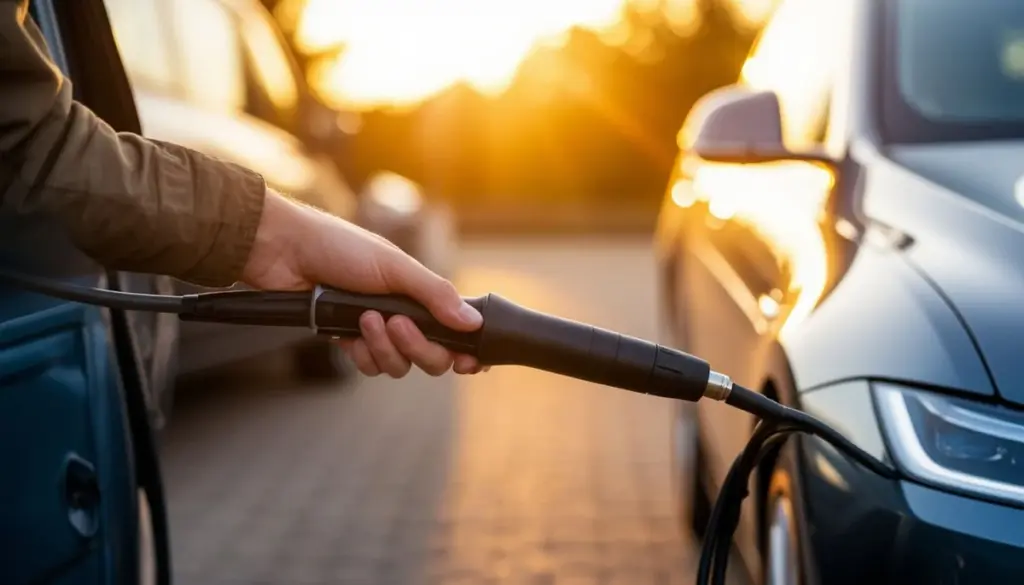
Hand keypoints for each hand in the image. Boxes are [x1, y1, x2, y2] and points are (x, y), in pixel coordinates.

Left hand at [240, 189, 485, 377]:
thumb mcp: (395, 266)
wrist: (285, 252)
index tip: (469, 362)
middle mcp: (404, 314)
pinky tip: (348, 333)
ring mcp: (377, 330)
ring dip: (384, 347)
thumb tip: (473, 322)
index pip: (454, 330)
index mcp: (419, 293)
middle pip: (432, 357)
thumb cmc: (339, 247)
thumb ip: (435, 295)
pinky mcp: (349, 342)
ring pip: (399, 366)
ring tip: (364, 318)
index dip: (465, 351)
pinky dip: (361, 353)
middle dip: (418, 348)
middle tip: (398, 325)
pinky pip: (369, 367)